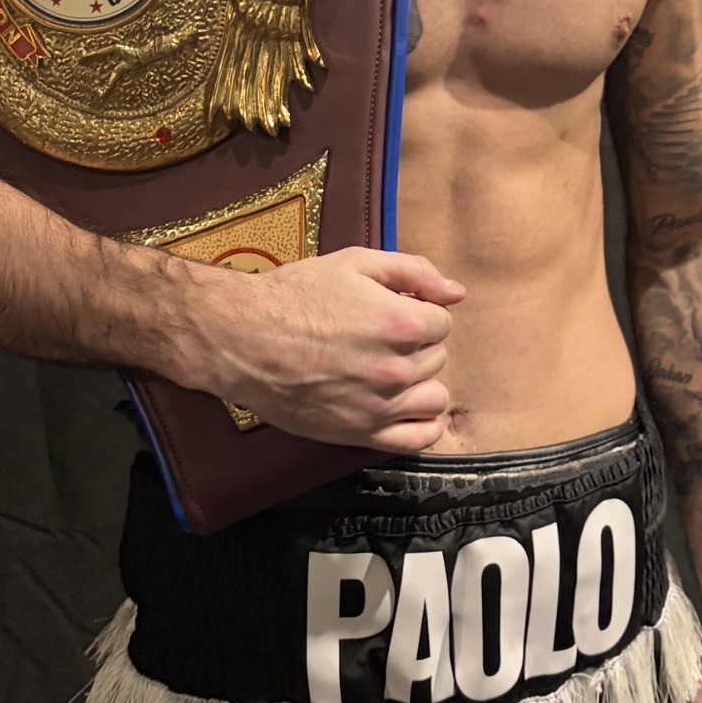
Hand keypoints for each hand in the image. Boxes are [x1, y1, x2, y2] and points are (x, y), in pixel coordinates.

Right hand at [168, 245, 465, 452]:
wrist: (244, 338)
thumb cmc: (296, 295)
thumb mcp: (355, 263)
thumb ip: (413, 272)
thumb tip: (457, 293)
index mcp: (402, 323)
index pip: (441, 322)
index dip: (418, 312)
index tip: (392, 311)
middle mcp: (397, 369)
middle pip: (437, 357)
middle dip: (416, 344)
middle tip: (379, 337)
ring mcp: (381, 406)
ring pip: (434, 397)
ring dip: (420, 381)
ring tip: (389, 370)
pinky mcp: (361, 433)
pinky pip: (418, 439)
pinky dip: (423, 425)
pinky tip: (408, 408)